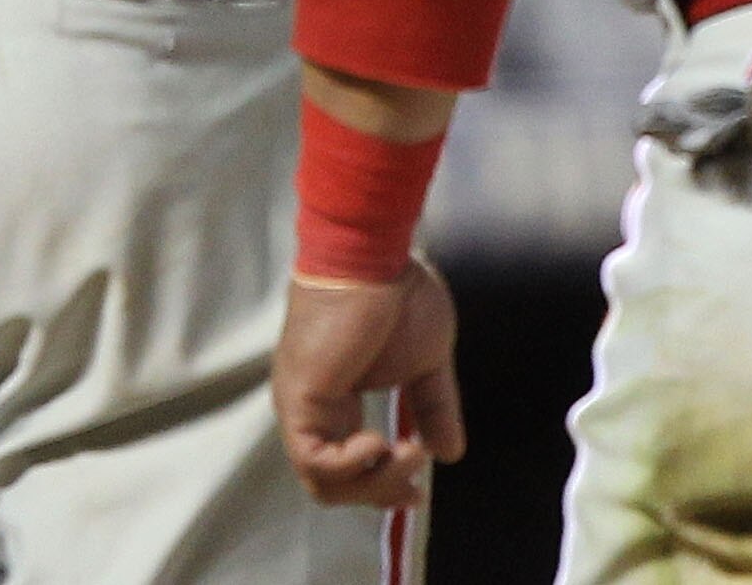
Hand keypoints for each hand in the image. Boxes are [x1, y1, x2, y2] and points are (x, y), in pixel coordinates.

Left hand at [274, 260, 466, 510]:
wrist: (371, 257)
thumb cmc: (398, 296)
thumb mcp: (428, 361)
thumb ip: (433, 407)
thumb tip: (450, 452)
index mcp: (336, 402)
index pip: (348, 466)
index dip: (383, 486)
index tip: (418, 493)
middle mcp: (313, 412)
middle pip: (333, 485)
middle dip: (380, 492)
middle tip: (415, 487)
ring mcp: (301, 409)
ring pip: (323, 482)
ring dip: (373, 481)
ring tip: (409, 453)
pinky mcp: (300, 401)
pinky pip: (315, 460)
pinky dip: (350, 466)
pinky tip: (380, 443)